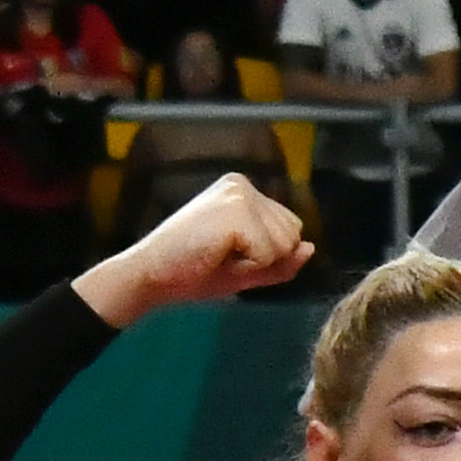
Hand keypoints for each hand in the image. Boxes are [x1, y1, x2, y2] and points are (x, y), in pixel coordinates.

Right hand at [85, 169, 309, 319]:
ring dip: (255, 263)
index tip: (225, 253)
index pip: (290, 229)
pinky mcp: (235, 213)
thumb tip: (311, 248)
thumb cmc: (191, 271)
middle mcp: (243, 185)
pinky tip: (215, 256)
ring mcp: (240, 195)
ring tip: (217, 255)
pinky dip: (247, 267)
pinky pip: (269, 255)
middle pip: (293, 235)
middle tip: (220, 256)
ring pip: (285, 245)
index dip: (265, 254)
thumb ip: (281, 260)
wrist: (149, 275)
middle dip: (263, 258)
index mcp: (243, 190)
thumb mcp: (245, 267)